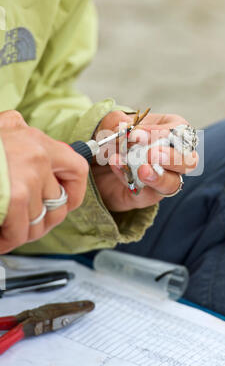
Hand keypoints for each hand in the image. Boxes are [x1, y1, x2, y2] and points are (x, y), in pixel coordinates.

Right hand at [0, 111, 88, 252]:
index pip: (77, 168)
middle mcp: (38, 155)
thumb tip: (18, 125)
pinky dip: (8, 240)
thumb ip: (11, 127)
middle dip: (42, 221)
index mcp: (36, 139)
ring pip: (39, 221)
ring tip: (6, 232)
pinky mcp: (16, 196)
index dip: (73, 192)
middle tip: (25, 227)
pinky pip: (20, 230)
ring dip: (22, 233)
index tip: (64, 204)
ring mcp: (28, 175)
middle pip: (58, 202)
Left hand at [91, 110, 198, 211]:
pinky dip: (130, 179)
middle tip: (152, 154)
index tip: (139, 133)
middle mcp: (172, 158)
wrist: (94, 164)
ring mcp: (162, 180)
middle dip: (172, 158)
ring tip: (142, 170)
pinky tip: (117, 167)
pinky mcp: (146, 197)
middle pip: (188, 161)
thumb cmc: (110, 139)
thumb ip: (116, 122)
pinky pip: (145, 193)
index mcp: (170, 132)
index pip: (180, 131)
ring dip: (158, 177)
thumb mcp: (109, 124)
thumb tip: (124, 128)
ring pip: (173, 183)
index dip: (164, 132)